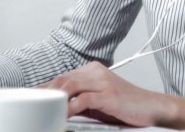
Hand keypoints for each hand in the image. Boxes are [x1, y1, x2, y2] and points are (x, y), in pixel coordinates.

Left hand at [39, 62, 169, 126]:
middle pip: (63, 79)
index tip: (32, 97)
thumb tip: (59, 108)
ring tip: (42, 109)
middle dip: (45, 92)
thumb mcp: (98, 102)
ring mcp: (103, 82)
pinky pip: (84, 99)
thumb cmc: (125, 106)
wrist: (152, 108)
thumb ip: (80, 100)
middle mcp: (96, 72)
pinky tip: (63, 114)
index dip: (46, 87)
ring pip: (70, 86)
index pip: (63, 77)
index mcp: (92, 71)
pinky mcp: (109, 95)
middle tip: (32, 104)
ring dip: (54, 98)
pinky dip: (71, 107)